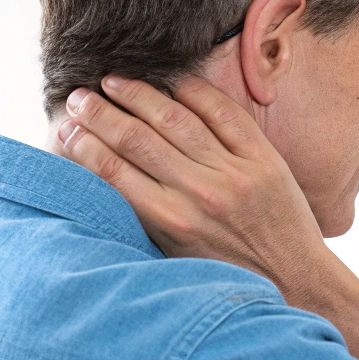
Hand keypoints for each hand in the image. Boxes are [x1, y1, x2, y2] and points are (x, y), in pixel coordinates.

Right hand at [56, 76, 327, 290]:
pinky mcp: (264, 160)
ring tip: (112, 82)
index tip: (62, 126)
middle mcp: (200, 195)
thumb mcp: (175, 255)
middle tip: (76, 96)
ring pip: (175, 119)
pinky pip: (224, 114)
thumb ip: (141, 217)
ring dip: (138, 95)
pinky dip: (195, 91)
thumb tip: (98, 175)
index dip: (82, 143)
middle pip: (136, 139)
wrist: (296, 280)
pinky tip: (171, 79)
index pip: (112, 171)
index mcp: (170, 222)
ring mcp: (234, 173)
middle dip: (100, 113)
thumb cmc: (227, 271)